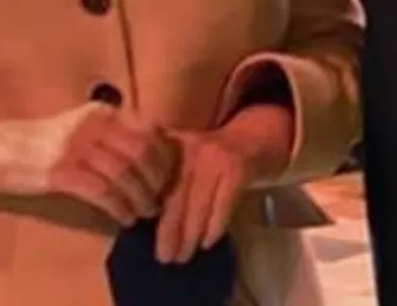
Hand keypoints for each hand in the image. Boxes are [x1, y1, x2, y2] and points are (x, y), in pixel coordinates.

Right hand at [0, 103, 178, 226]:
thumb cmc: (46, 142)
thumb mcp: (84, 128)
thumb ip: (114, 136)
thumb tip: (155, 158)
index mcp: (103, 112)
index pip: (149, 131)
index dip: (164, 157)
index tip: (169, 177)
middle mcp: (94, 125)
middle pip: (141, 153)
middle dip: (157, 180)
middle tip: (160, 200)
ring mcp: (77, 147)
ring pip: (124, 174)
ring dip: (140, 198)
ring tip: (144, 213)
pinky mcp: (62, 171)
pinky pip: (103, 192)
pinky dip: (119, 208)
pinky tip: (124, 218)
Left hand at [155, 129, 253, 263]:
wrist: (255, 139)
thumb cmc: (212, 156)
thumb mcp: (185, 156)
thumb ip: (165, 176)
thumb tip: (143, 214)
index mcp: (174, 145)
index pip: (156, 182)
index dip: (148, 210)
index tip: (141, 232)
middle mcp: (193, 149)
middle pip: (176, 198)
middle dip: (169, 231)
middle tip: (164, 258)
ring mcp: (217, 159)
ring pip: (198, 206)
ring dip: (190, 236)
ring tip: (183, 256)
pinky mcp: (237, 171)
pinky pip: (222, 207)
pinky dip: (214, 228)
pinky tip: (207, 243)